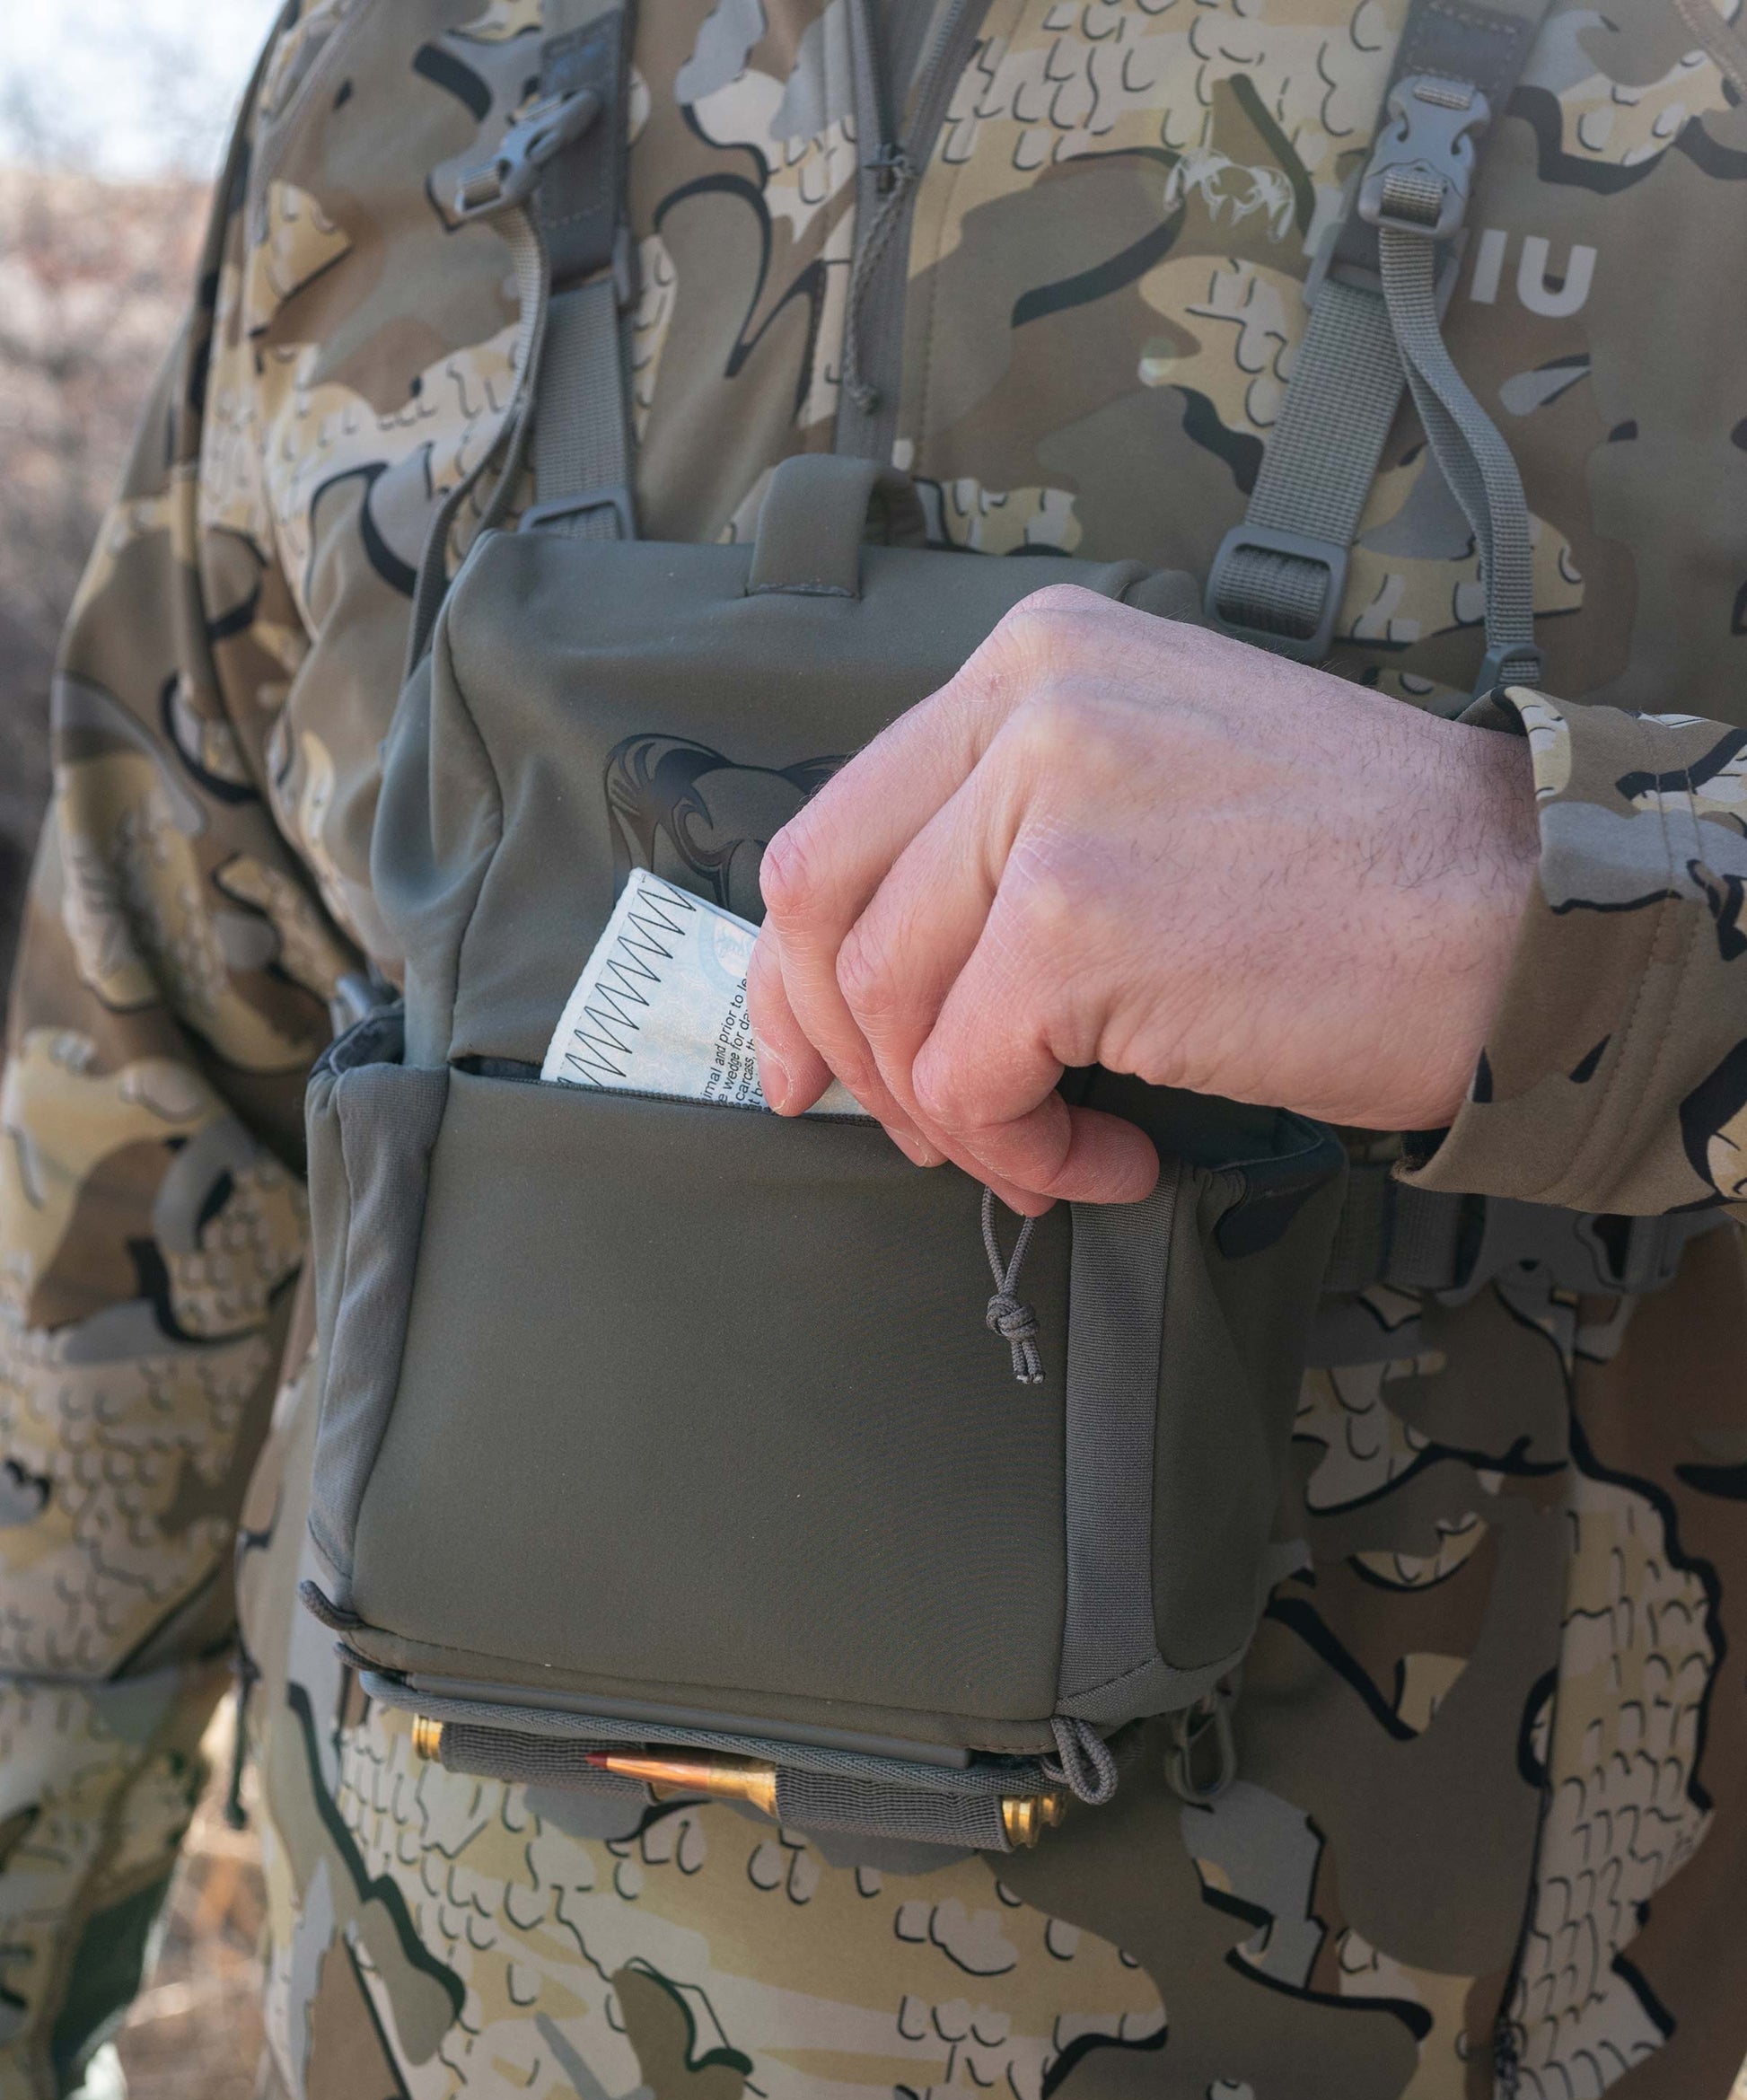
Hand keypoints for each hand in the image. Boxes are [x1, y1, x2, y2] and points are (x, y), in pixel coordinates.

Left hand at [747, 587, 1537, 1214]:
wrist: (1521, 908)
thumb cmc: (1360, 869)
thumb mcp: (1156, 776)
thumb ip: (1012, 837)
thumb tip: (891, 971)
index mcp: (1033, 660)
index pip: (838, 822)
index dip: (799, 966)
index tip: (815, 1058)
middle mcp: (1024, 705)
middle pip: (824, 909)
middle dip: (853, 1051)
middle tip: (920, 1133)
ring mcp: (1046, 807)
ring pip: (889, 1005)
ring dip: (955, 1118)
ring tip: (1053, 1153)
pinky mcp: (1076, 924)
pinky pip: (969, 1079)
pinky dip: (1022, 1151)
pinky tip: (1110, 1159)